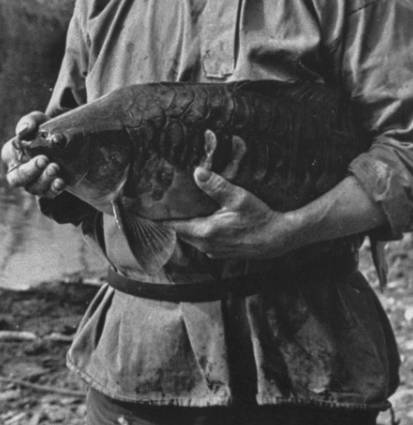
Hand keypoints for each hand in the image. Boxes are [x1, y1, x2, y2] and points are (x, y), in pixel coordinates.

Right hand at [1, 111, 66, 197]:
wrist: (65, 142)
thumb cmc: (45, 130)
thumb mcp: (38, 120)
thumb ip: (29, 121)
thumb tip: (23, 130)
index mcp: (12, 153)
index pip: (7, 156)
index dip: (14, 155)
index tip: (24, 146)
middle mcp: (19, 171)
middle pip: (16, 178)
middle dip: (29, 171)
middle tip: (44, 160)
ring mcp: (32, 183)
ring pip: (33, 187)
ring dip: (44, 179)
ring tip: (55, 168)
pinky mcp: (47, 189)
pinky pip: (48, 193)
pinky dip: (54, 189)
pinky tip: (61, 182)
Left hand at [170, 167, 294, 259]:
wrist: (279, 238)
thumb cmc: (259, 217)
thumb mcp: (238, 197)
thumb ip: (216, 185)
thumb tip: (197, 172)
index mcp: (204, 232)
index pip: (171, 228)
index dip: (158, 219)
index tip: (146, 211)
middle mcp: (205, 245)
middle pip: (178, 233)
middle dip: (169, 221)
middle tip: (159, 206)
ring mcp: (213, 251)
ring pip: (189, 238)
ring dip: (182, 227)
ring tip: (175, 211)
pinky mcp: (220, 253)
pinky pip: (200, 242)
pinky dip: (195, 232)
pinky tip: (197, 219)